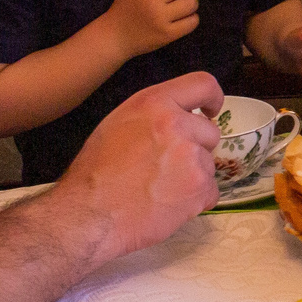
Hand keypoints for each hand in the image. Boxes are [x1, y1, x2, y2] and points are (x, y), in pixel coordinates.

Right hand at [54, 72, 223, 257]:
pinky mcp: (199, 189)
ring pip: (208, 164)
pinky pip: (210, 192)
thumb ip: (153, 115)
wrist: (90, 216)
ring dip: (192, 176)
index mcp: (154, 104)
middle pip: (209, 132)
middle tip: (168, 166)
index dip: (212, 98)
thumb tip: (179, 117)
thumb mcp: (117, 124)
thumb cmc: (95, 173)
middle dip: (196, 147)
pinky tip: (168, 206)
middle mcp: (177, 125)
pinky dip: (195, 201)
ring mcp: (192, 157)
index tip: (211, 111)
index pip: (202, 84)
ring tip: (160, 190)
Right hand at [108, 0, 196, 57]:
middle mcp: (152, 0)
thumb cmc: (125, 7)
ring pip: (192, 3)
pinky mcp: (167, 35)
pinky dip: (192, 19)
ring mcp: (160, 19)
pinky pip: (192, 22)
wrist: (115, 37)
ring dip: (190, 3)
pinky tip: (183, 19)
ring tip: (181, 7)